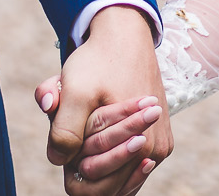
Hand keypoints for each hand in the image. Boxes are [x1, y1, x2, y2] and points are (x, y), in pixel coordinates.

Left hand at [35, 7, 172, 195]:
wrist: (126, 38)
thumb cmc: (99, 62)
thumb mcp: (75, 91)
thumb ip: (63, 130)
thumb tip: (58, 159)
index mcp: (136, 143)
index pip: (94, 185)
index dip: (73, 167)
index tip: (71, 141)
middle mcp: (153, 152)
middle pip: (107, 184)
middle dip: (87, 161)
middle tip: (82, 126)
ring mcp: (159, 149)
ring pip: (118, 175)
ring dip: (100, 157)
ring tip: (94, 122)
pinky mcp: (160, 142)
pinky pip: (129, 166)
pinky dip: (113, 155)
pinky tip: (102, 135)